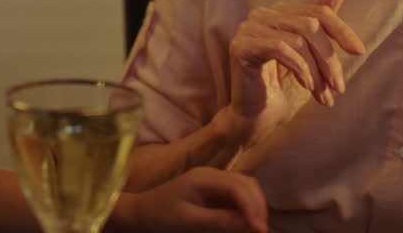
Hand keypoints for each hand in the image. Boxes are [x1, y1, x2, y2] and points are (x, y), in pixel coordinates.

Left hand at [128, 166, 267, 232]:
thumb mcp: (189, 221)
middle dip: (258, 207)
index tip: (260, 230)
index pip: (239, 186)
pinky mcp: (215, 192)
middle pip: (248, 184)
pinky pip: (238, 197)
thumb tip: (249, 224)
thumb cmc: (160, 216)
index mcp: (205, 177)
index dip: (253, 207)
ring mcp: (214, 182)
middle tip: (261, 232)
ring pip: (246, 189)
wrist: (141, 213)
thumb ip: (219, 220)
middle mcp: (213, 175)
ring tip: (257, 229)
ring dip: (255, 207)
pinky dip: (247, 209)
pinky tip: (247, 224)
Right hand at [225, 0, 365, 145]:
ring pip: (299, 38)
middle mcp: (262, 14)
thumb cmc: (284, 87)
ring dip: (317, 71)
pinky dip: (300, 69)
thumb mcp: (312, 55)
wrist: (257, 118)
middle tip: (338, 87)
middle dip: (329, 59)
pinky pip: (281, 48)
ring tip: (323, 95)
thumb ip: (322, 21)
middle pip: (310, 25)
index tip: (359, 52)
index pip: (318, 12)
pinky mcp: (241, 46)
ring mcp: (248, 29)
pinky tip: (306, 87)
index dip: (342, 30)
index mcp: (279, 13)